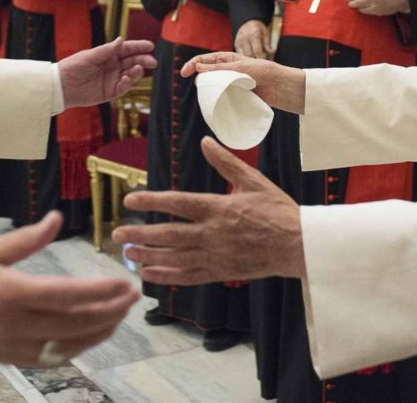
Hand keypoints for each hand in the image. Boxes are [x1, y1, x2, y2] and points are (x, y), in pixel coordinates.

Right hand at [0, 211, 138, 364]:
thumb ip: (27, 239)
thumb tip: (56, 218)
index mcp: (10, 294)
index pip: (67, 296)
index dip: (101, 292)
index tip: (125, 283)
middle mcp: (16, 325)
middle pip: (75, 323)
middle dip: (111, 310)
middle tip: (134, 295)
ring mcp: (15, 346)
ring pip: (70, 344)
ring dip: (101, 330)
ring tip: (121, 312)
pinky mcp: (14, 358)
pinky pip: (54, 357)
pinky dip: (79, 346)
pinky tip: (95, 332)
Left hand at [58, 37, 157, 107]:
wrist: (61, 86)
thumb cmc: (73, 67)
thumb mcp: (90, 56)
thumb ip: (107, 50)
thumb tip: (121, 39)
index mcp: (108, 55)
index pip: (127, 49)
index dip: (139, 47)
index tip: (150, 46)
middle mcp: (112, 66)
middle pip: (133, 62)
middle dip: (143, 60)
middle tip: (152, 61)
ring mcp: (112, 79)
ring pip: (130, 75)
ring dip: (137, 72)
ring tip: (138, 69)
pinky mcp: (109, 92)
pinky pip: (122, 88)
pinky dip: (127, 84)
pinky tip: (126, 80)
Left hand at [114, 138, 305, 282]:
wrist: (299, 245)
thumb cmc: (277, 210)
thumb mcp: (253, 180)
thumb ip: (226, 162)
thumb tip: (205, 141)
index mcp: (218, 207)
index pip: (177, 203)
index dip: (151, 201)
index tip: (130, 199)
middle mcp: (212, 233)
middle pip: (168, 234)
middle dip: (140, 234)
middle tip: (117, 232)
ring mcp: (215, 255)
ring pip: (174, 257)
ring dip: (148, 256)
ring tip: (127, 254)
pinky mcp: (220, 272)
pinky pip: (187, 276)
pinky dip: (166, 276)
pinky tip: (149, 274)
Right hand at [179, 51, 304, 113]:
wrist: (282, 88)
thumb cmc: (265, 72)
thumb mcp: (241, 67)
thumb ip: (220, 68)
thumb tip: (199, 67)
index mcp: (227, 59)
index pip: (204, 60)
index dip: (192, 64)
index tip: (184, 73)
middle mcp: (227, 72)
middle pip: (207, 75)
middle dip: (200, 80)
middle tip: (199, 87)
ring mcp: (232, 85)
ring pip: (214, 88)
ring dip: (209, 92)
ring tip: (207, 97)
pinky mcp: (237, 97)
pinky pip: (223, 99)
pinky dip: (218, 102)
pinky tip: (215, 105)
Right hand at [234, 19, 270, 58]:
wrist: (247, 22)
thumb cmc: (258, 28)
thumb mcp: (265, 33)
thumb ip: (267, 43)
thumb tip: (270, 52)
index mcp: (253, 34)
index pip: (257, 50)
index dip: (261, 58)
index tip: (264, 62)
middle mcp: (244, 38)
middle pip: (250, 54)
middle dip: (255, 60)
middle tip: (261, 62)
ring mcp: (239, 42)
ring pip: (244, 56)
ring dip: (250, 60)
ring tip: (255, 60)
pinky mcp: (236, 45)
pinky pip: (240, 55)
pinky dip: (245, 58)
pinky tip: (250, 58)